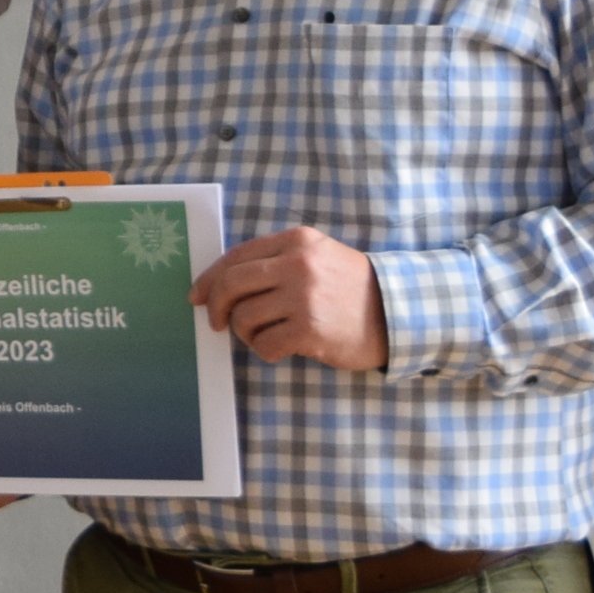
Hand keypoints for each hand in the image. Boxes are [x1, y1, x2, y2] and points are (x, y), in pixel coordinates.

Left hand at [191, 227, 389, 371]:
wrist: (397, 312)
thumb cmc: (350, 288)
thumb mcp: (317, 257)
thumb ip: (276, 261)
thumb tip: (220, 283)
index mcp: (297, 241)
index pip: (236, 256)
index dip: (209, 278)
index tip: (196, 296)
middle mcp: (298, 264)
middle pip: (231, 285)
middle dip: (215, 307)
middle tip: (216, 323)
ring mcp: (303, 297)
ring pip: (243, 317)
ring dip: (245, 332)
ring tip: (264, 334)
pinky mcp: (309, 329)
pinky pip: (263, 344)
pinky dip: (264, 351)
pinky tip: (281, 348)